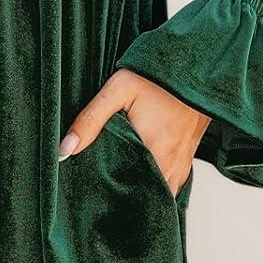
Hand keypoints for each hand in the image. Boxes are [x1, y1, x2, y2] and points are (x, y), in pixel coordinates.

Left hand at [58, 70, 210, 195]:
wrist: (197, 66)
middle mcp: (172, 165)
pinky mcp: (188, 157)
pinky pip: (170, 182)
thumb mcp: (118, 91)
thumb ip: (90, 120)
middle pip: (144, 196)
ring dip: (141, 190)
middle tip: (102, 190)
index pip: (129, 194)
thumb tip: (65, 150)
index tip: (93, 196)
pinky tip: (138, 170)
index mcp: (154, 153)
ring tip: (119, 183)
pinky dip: (155, 181)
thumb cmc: (158, 77)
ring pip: (159, 191)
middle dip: (123, 196)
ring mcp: (183, 164)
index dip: (110, 196)